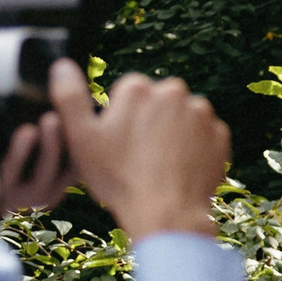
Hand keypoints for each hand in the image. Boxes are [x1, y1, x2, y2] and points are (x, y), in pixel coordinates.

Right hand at [47, 59, 227, 240]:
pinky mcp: (220, 136)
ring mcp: (201, 113)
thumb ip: (69, 97)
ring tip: (160, 165)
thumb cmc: (120, 180)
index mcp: (137, 88)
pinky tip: (180, 170)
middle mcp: (173, 91)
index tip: (119, 144)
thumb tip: (61, 65)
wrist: (168, 215)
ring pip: (181, 118)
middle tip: (138, 157)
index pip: (127, 93)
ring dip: (173, 134)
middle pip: (157, 103)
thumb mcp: (81, 139)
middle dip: (149, 122)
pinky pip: (204, 136)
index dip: (120, 120)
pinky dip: (195, 149)